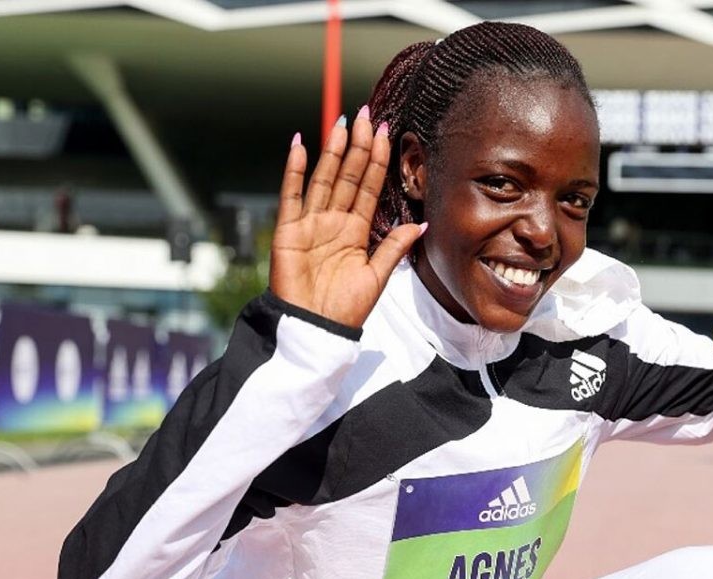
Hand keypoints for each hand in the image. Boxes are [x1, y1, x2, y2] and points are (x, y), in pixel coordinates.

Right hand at [270, 111, 424, 327]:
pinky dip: (295, 170)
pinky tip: (301, 145)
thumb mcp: (378, 276)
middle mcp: (333, 221)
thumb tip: (423, 224)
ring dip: (332, 150)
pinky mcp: (288, 231)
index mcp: (355, 230)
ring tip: (342, 122)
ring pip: (324, 179)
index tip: (385, 133)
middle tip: (367, 115)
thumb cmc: (346, 308)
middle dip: (357, 145)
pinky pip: (292, 195)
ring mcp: (310, 223)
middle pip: (347, 175)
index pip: (367, 186)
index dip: (376, 160)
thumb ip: (395, 246)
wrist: (318, 330)